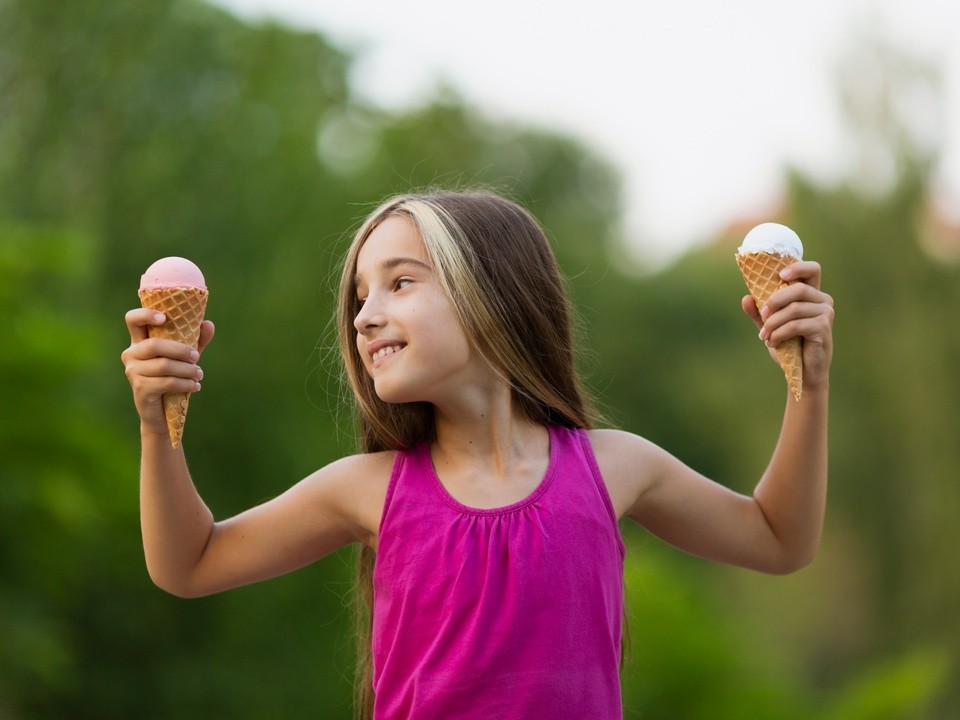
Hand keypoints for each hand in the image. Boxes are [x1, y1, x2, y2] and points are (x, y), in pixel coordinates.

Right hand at [121, 309, 214, 436]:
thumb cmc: (173, 377)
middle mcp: (131, 354)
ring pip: (164, 366)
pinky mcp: (140, 389)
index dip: (145, 314)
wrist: (164, 413)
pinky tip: (195, 386)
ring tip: (199, 374)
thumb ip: (196, 340)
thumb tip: (208, 324)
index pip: (132, 320)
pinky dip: (185, 384)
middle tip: (197, 357)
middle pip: (154, 345)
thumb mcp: (185, 357)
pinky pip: (166, 383)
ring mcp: (133, 372)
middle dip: (181, 350)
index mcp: (140, 341)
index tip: (164, 317)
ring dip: (187, 370)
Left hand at [741, 260, 833, 391]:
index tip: (779, 275)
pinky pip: (796, 325)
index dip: (797, 267)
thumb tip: (745, 298)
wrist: (801, 372)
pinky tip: (772, 343)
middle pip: (798, 288)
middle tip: (762, 315)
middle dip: (774, 300)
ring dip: (773, 323)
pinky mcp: (824, 328)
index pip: (812, 270)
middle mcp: (823, 300)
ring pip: (794, 309)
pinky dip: (779, 333)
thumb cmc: (789, 346)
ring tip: (764, 336)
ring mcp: (826, 313)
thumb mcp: (770, 327)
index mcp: (812, 295)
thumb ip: (759, 313)